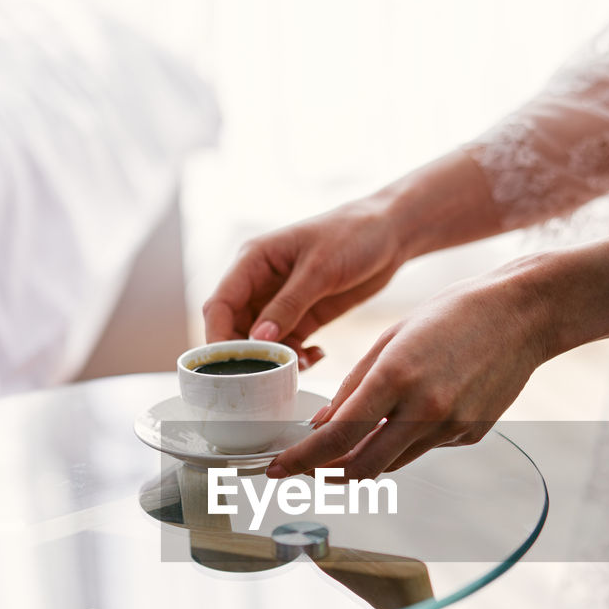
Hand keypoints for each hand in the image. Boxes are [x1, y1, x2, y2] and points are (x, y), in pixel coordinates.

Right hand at [203, 194, 405, 367]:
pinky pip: (287, 345)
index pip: (220, 304)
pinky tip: (315, 357)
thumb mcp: (320, 269)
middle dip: (246, 355)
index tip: (227, 366)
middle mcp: (261, 283)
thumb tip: (259, 340)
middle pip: (234, 328)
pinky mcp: (303, 316)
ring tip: (299, 366)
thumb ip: (288, 305)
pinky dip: (296, 357)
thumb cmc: (354, 234)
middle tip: (265, 376)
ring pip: (260, 342)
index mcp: (253, 260)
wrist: (391, 233)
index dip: (217, 337)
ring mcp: (281, 302)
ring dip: (273, 360)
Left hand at [266, 259, 548, 479]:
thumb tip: (322, 425)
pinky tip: (408, 415)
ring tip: (345, 444)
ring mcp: (452, 427)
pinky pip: (423, 448)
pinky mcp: (471, 435)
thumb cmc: (454, 313)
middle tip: (305, 469)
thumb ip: (353, 386)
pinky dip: (402, 441)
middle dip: (326, 474)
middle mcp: (424, 409)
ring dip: (362, 459)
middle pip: (361, 467)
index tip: (279, 469)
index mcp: (396, 376)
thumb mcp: (391, 338)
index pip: (337, 436)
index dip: (302, 460)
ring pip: (390, 462)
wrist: (523, 313)